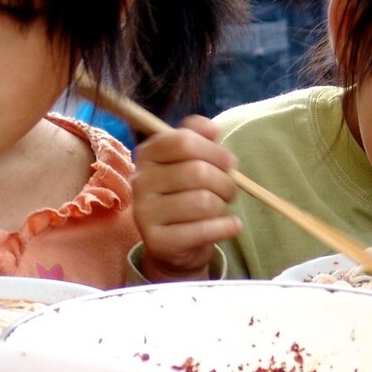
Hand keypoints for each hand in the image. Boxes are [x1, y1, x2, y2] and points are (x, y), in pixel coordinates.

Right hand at [131, 115, 241, 281]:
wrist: (175, 243)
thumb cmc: (186, 193)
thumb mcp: (190, 160)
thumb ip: (198, 136)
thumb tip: (213, 129)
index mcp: (147, 154)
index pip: (183, 141)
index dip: (214, 151)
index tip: (229, 162)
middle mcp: (140, 181)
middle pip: (197, 172)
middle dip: (225, 182)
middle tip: (230, 190)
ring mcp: (144, 213)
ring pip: (203, 202)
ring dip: (223, 206)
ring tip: (222, 208)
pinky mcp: (157, 241)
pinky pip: (203, 230)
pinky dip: (226, 227)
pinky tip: (232, 225)